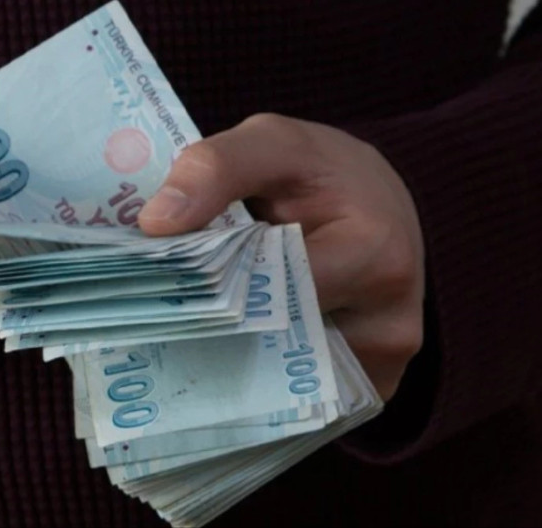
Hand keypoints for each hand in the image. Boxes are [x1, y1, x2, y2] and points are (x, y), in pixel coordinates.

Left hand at [138, 114, 424, 400]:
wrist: (385, 208)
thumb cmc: (324, 174)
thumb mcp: (275, 144)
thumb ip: (217, 167)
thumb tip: (156, 223)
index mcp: (375, 257)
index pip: (267, 294)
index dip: (205, 287)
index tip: (152, 282)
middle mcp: (389, 327)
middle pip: (270, 349)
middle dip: (211, 330)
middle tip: (154, 312)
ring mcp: (380, 369)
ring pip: (280, 383)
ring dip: (229, 358)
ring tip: (189, 325)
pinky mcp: (369, 391)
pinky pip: (297, 397)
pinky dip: (258, 375)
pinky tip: (228, 344)